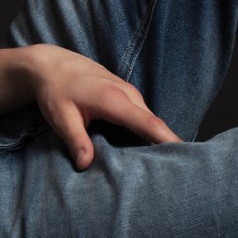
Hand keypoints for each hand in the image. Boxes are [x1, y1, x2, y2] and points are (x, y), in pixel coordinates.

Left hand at [26, 45, 180, 168]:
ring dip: (154, 138)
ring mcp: (128, 92)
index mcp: (114, 100)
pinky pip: (141, 114)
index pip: (149, 123)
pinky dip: (144, 129)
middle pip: (154, 124)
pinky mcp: (125, 93)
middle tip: (172, 173)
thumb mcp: (61, 117)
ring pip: (148, 119)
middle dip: (166, 146)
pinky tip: (141, 146)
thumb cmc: (55, 90)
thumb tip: (86, 165)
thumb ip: (76, 140)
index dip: (168, 140)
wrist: (51, 65)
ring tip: (159, 164)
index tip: (186, 157)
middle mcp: (128, 94)